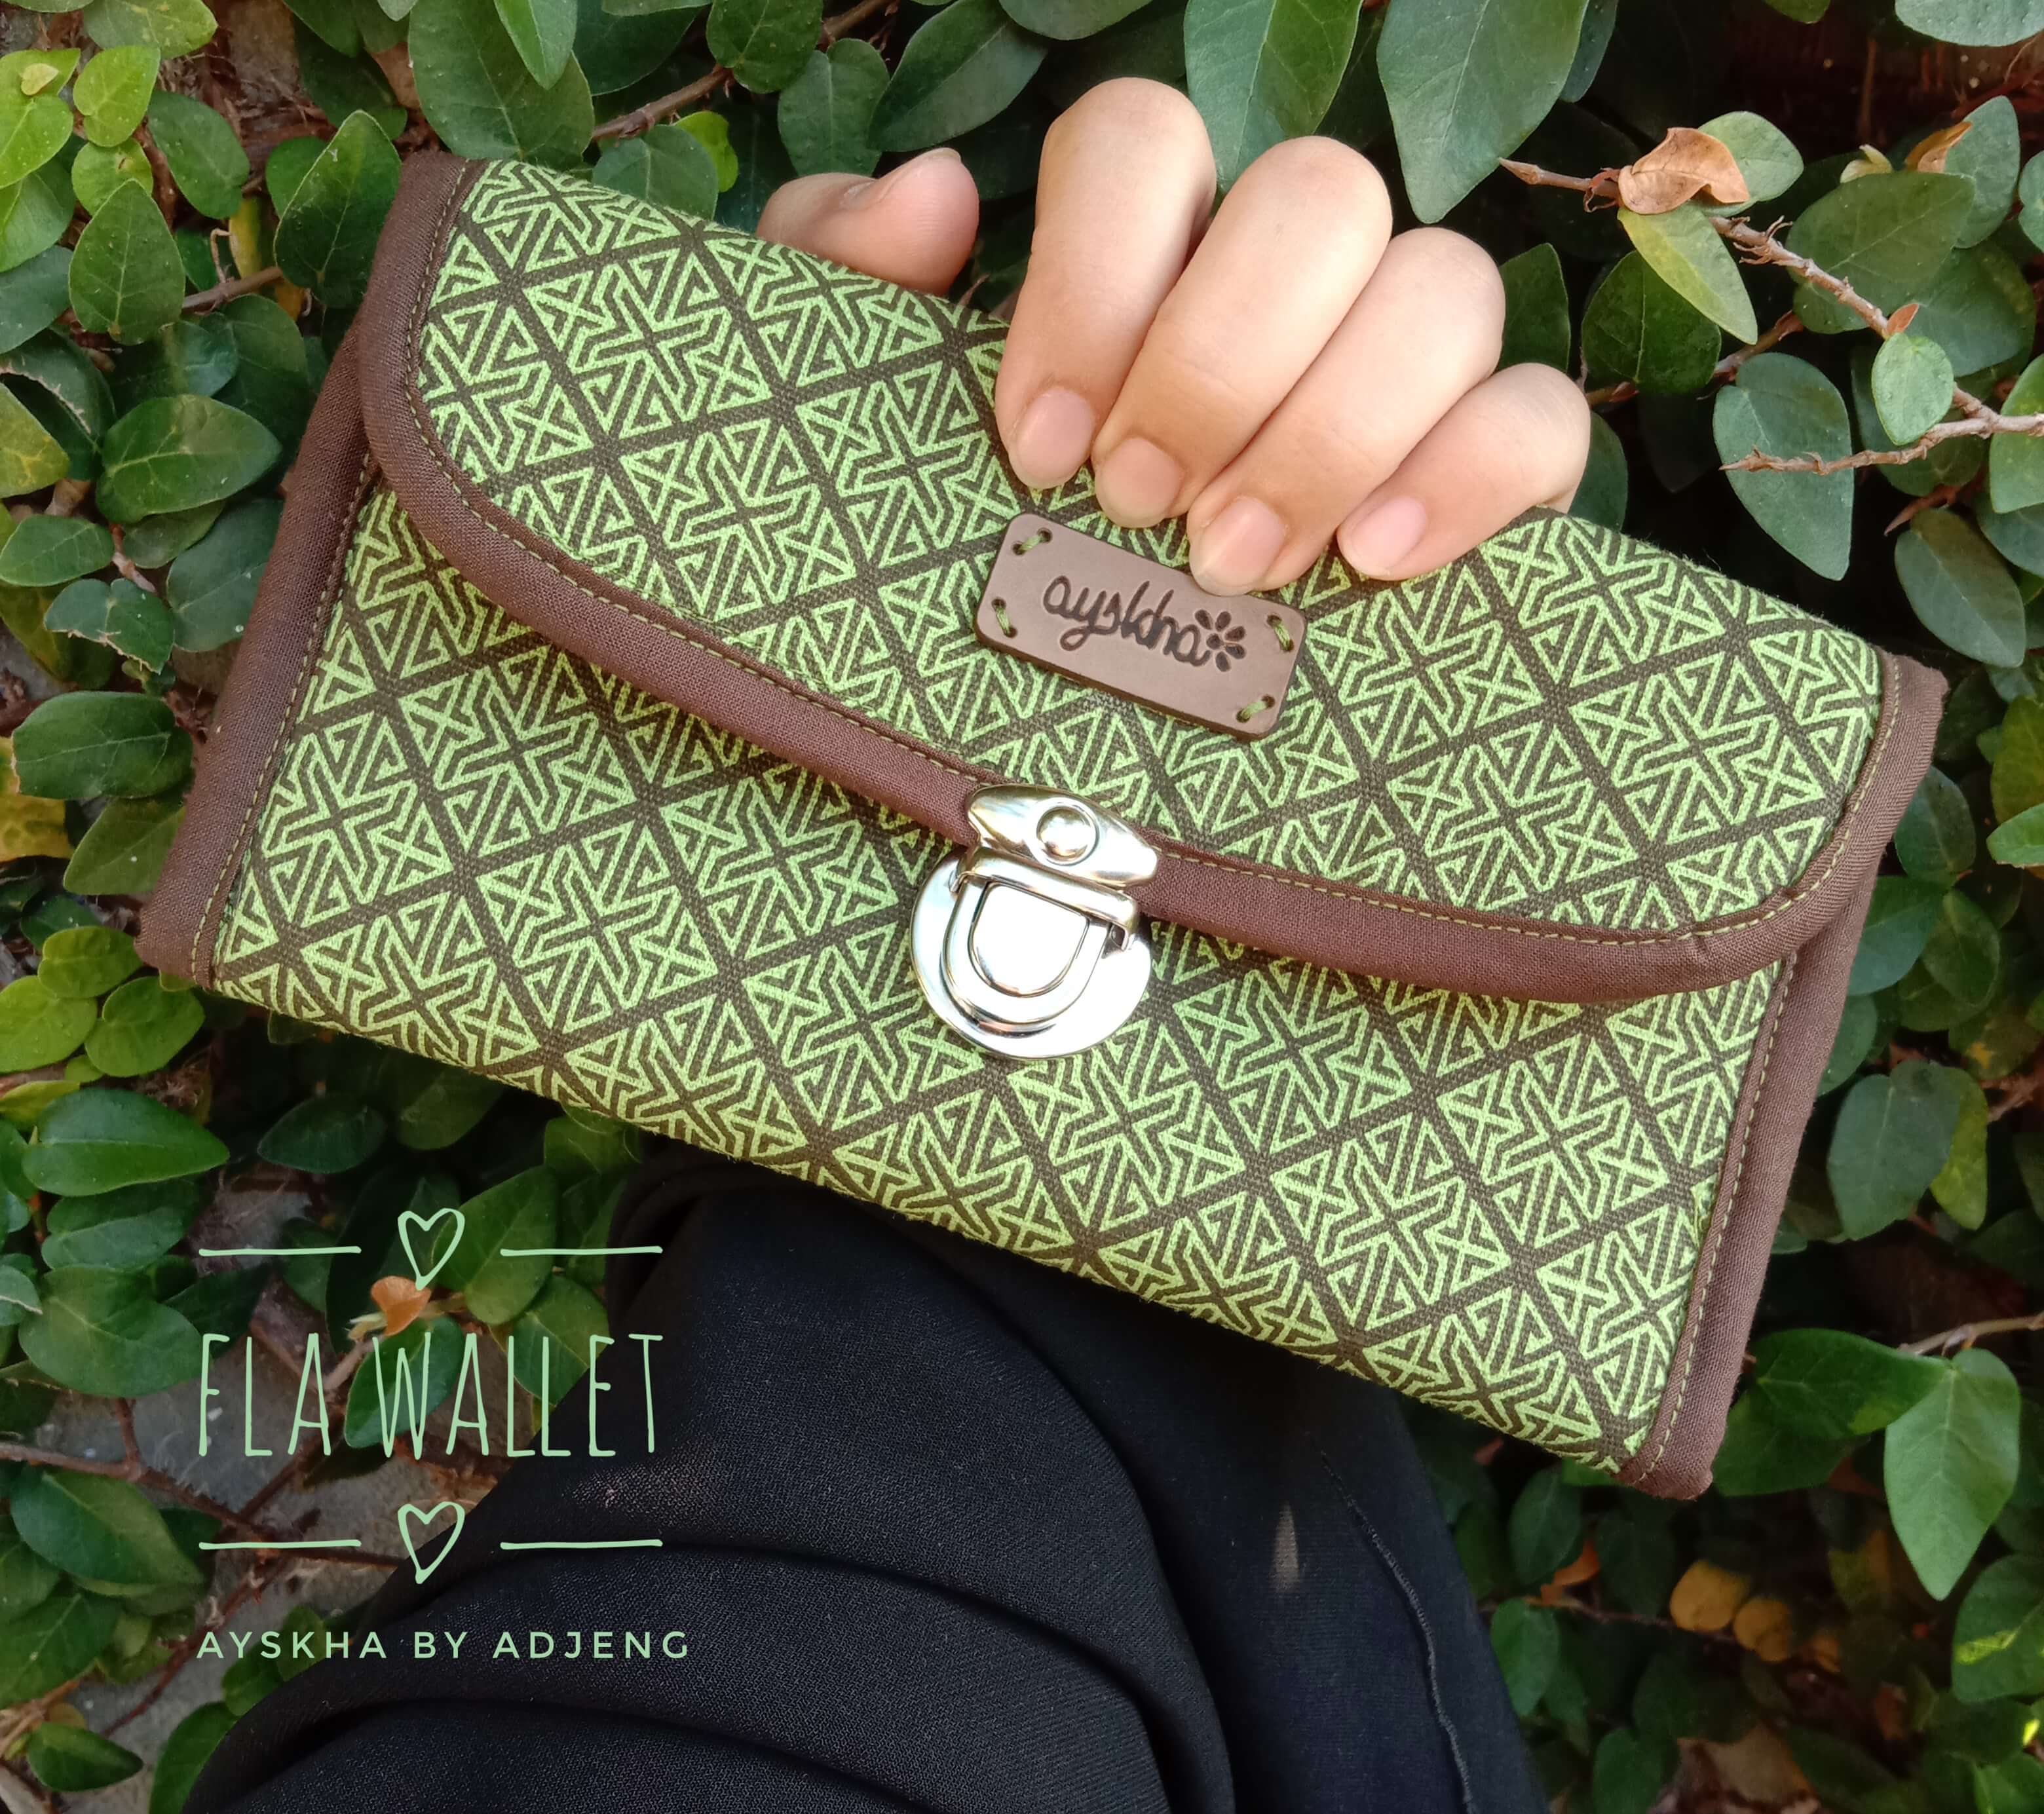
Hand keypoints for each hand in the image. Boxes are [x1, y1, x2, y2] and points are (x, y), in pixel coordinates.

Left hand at [757, 78, 1590, 594]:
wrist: (1074, 724)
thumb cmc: (973, 542)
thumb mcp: (864, 416)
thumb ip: (844, 277)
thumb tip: (937, 195)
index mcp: (1149, 239)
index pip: (1150, 139)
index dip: (1094, 274)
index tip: (1038, 443)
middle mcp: (1293, 273)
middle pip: (1323, 194)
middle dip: (1221, 362)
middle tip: (1140, 507)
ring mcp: (1405, 362)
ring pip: (1448, 289)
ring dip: (1333, 429)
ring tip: (1233, 563)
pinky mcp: (1493, 468)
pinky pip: (1541, 419)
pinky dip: (1467, 476)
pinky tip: (1371, 561)